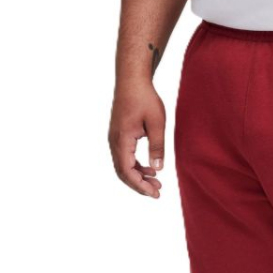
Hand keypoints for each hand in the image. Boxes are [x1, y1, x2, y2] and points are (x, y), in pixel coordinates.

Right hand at [109, 79, 165, 197]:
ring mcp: (115, 138)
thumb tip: (158, 169)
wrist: (132, 79)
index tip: (155, 193)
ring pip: (123, 166)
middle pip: (123, 172)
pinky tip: (151, 169)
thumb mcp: (156, 123)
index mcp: (122, 140)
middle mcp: (114, 141)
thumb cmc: (144, 98)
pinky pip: (125, 157)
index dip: (140, 185)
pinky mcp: (119, 135)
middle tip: (158, 192)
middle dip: (139, 185)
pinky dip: (136, 166)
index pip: (127, 171)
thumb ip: (157, 146)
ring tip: (157, 183)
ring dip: (138, 176)